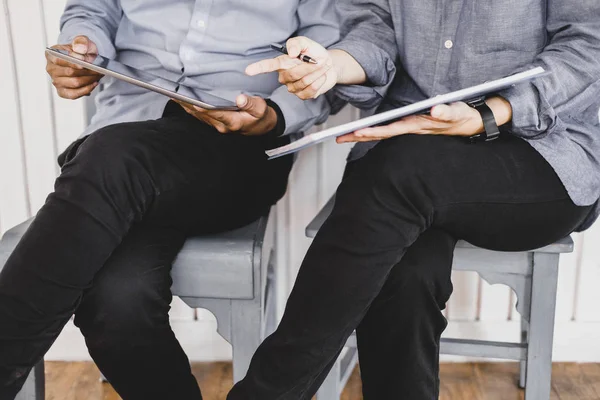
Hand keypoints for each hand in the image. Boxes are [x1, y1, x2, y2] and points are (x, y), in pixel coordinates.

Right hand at [45, 36, 102, 98]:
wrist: (84, 60)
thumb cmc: (81, 51)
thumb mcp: (82, 42)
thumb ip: (81, 42)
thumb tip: (79, 49)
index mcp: (51, 55)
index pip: (59, 60)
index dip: (72, 63)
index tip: (83, 64)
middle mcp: (51, 69)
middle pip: (69, 73)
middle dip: (86, 71)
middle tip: (98, 70)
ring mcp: (56, 81)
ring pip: (74, 83)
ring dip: (89, 80)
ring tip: (98, 75)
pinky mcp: (62, 92)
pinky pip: (74, 94)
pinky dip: (86, 89)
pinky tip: (93, 83)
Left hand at [174, 94, 277, 135]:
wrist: (260, 127)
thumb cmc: (260, 116)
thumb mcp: (261, 109)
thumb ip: (251, 103)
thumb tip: (240, 98)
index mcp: (232, 121)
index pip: (213, 112)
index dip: (201, 105)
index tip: (189, 98)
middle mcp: (221, 125)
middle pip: (200, 113)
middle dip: (187, 103)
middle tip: (173, 91)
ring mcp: (216, 124)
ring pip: (196, 114)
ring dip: (185, 104)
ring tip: (172, 92)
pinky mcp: (213, 122)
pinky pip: (198, 115)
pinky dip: (188, 106)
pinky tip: (179, 98)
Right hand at [246, 37, 336, 98]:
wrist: (328, 65)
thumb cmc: (314, 53)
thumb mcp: (306, 43)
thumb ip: (296, 44)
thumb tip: (291, 53)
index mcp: (281, 63)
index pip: (267, 66)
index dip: (258, 68)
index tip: (248, 71)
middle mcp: (284, 76)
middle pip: (292, 74)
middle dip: (309, 67)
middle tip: (318, 61)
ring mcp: (292, 88)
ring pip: (303, 82)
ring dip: (316, 73)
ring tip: (321, 67)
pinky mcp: (302, 95)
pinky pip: (310, 91)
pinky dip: (319, 82)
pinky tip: (320, 77)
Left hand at [338, 101, 490, 142]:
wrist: (470, 122)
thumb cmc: (460, 116)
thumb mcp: (455, 113)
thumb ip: (446, 111)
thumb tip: (434, 109)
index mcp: (416, 125)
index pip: (390, 130)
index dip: (373, 131)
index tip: (356, 132)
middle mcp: (410, 128)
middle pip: (381, 133)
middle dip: (360, 136)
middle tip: (339, 138)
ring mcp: (410, 127)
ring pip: (383, 133)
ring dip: (364, 134)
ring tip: (345, 136)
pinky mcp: (411, 125)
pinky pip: (389, 129)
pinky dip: (376, 130)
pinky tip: (362, 132)